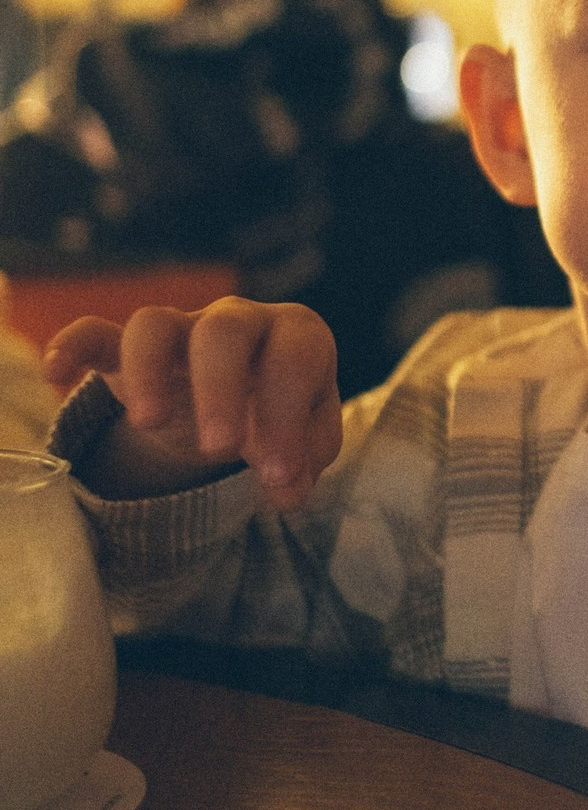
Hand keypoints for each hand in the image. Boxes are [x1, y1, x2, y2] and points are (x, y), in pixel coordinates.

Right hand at [45, 297, 341, 509]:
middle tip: (219, 449)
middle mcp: (239, 320)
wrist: (244, 395)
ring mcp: (182, 330)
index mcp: (296, 336)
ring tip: (148, 423)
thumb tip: (286, 490)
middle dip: (220, 388)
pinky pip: (96, 333)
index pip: (294, 358)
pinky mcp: (129, 347)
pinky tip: (58, 373)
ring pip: (154, 323)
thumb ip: (305, 459)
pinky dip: (74, 345)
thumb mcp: (308, 437)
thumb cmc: (283, 409)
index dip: (288, 415)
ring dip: (147, 370)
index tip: (277, 475)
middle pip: (223, 330)